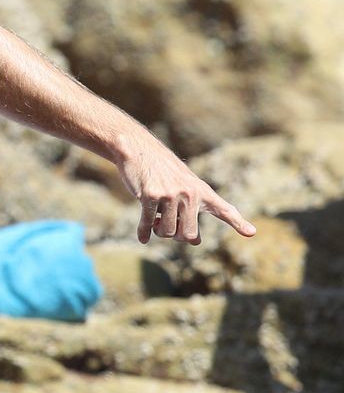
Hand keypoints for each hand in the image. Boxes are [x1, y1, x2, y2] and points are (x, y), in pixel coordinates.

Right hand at [115, 135, 255, 245]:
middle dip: (176, 236)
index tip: (251, 233)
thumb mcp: (184, 188)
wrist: (141, 150)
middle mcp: (190, 193)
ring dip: (159, 231)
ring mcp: (170, 194)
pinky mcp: (150, 196)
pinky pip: (148, 224)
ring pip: (167, 232)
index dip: (238, 222)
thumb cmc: (163, 172)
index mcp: (202, 191)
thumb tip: (196, 242)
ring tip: (156, 220)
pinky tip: (142, 238)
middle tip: (169, 228)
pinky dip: (144, 233)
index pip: (224, 209)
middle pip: (187, 234)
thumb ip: (192, 213)